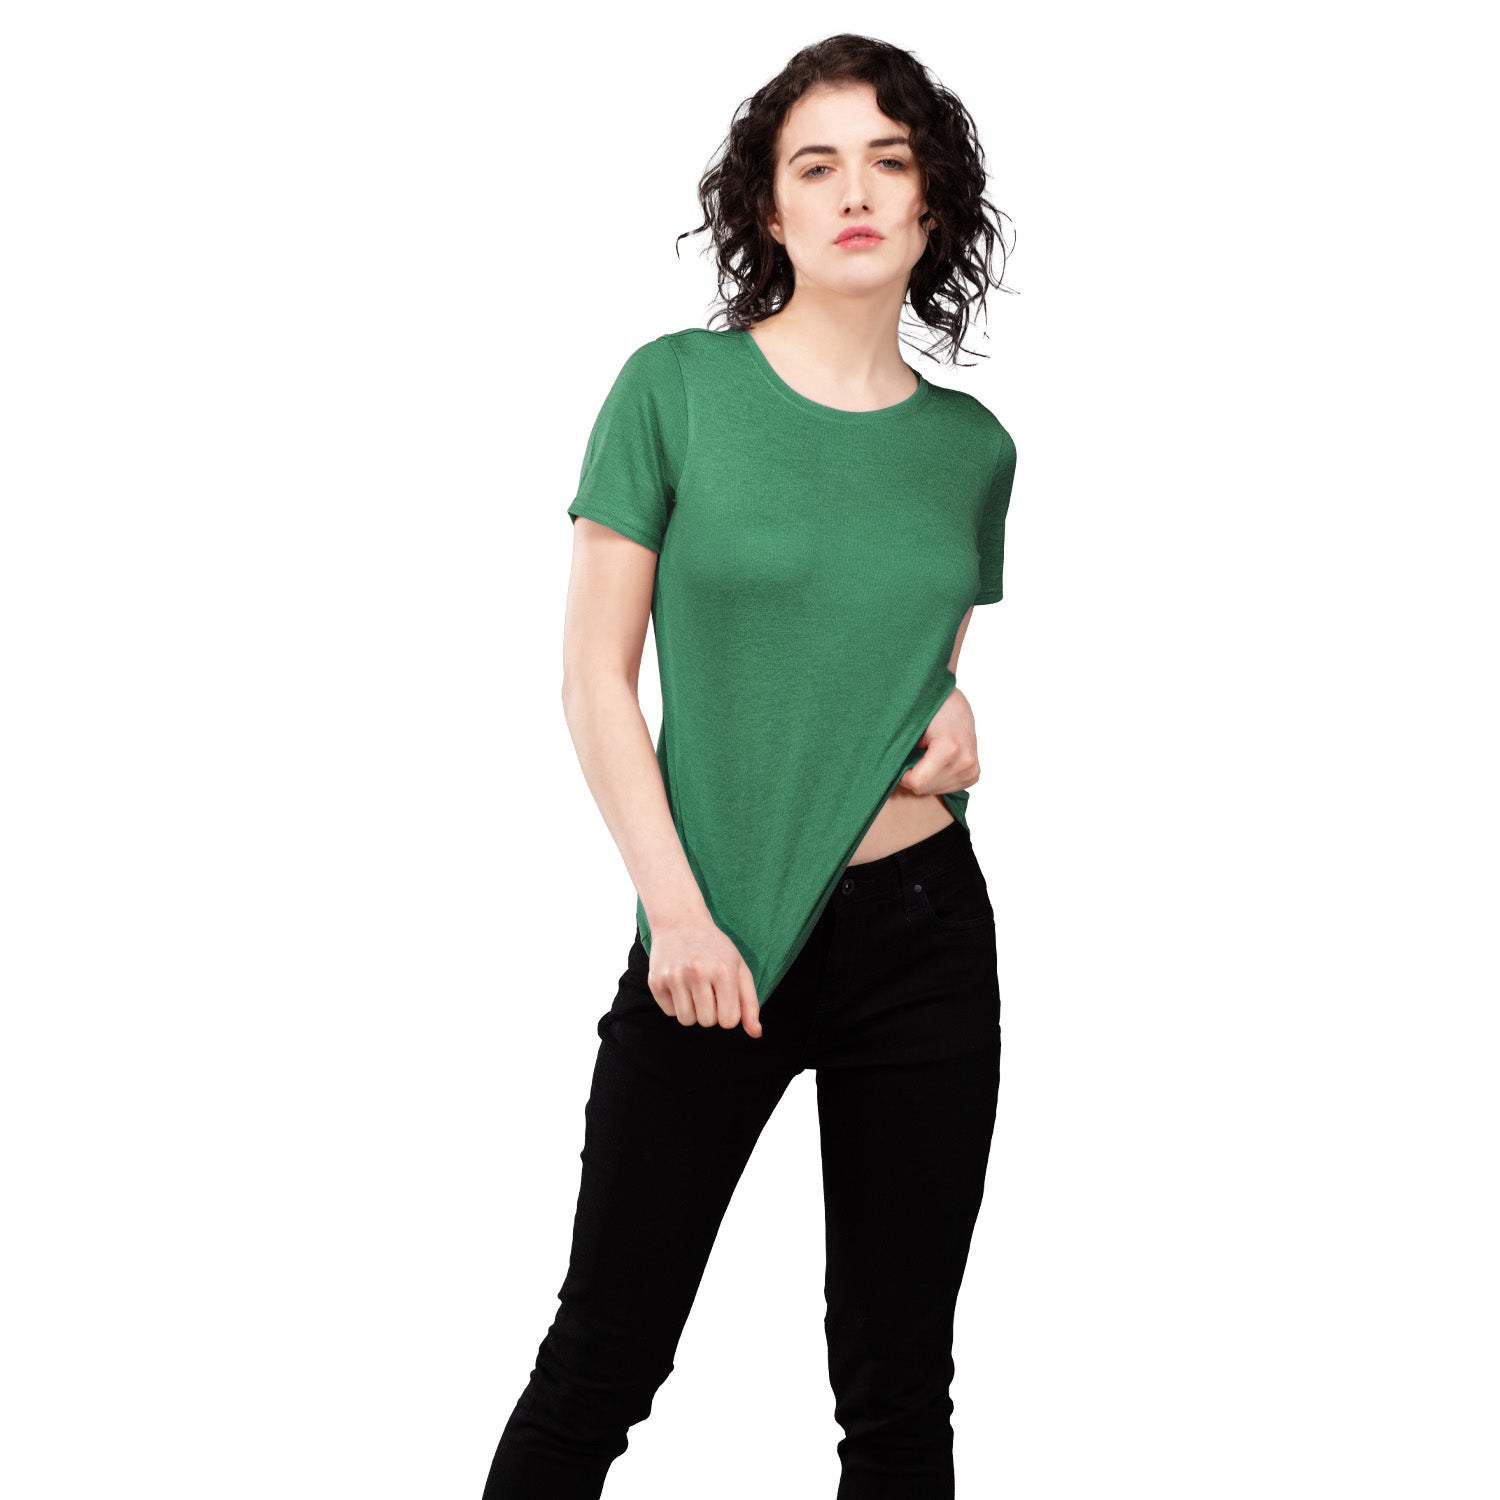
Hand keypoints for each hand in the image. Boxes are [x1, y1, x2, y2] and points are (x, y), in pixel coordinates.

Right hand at [644, 912, 762, 1036]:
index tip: (725, 998)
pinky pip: (669, 1012)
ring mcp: (674, 976)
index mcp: (723, 971)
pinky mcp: (656, 981)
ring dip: (692, 1010)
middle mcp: (698, 973)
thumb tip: (756, 1034)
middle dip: (710, 1012)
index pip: (728, 1021)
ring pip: (686, 1020)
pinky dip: (675, 1004)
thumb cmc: (716, 949)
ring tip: (694, 988)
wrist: (680, 922)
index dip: (728, 1014)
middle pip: (707, 1022)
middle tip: (708, 990)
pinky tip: (679, 983)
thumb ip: (750, 1003)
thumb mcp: (739, 969)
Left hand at [898, 685, 980, 797]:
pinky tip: (935, 761)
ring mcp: (971, 769)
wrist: (953, 702)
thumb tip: (884, 774)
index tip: (898, 759)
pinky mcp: (973, 774)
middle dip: (913, 775)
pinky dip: (934, 777)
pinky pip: (944, 788)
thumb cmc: (928, 708)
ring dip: (924, 777)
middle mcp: (965, 761)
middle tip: (912, 753)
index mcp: (950, 748)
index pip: (917, 782)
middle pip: (925, 789)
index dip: (901, 775)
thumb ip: (899, 752)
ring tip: (925, 754)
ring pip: (934, 790)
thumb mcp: (910, 726)